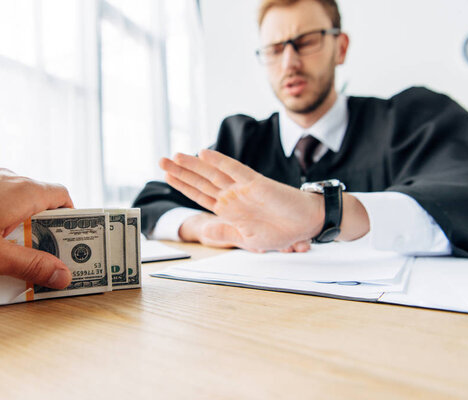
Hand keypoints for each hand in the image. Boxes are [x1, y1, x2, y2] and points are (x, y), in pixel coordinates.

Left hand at [160, 150, 322, 251]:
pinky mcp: (255, 183)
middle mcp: (232, 196)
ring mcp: (242, 188)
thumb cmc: (282, 231)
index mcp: (228, 209)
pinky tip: (204, 153)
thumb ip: (226, 231)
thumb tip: (205, 230)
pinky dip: (219, 161)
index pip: (199, 195)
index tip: (166, 176)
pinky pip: (234, 169)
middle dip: (180, 171)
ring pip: (213, 173)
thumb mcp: (248, 238)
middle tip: (160, 160)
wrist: (307, 223)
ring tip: (175, 156)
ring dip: (193, 165)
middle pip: (201, 181)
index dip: (182, 185)